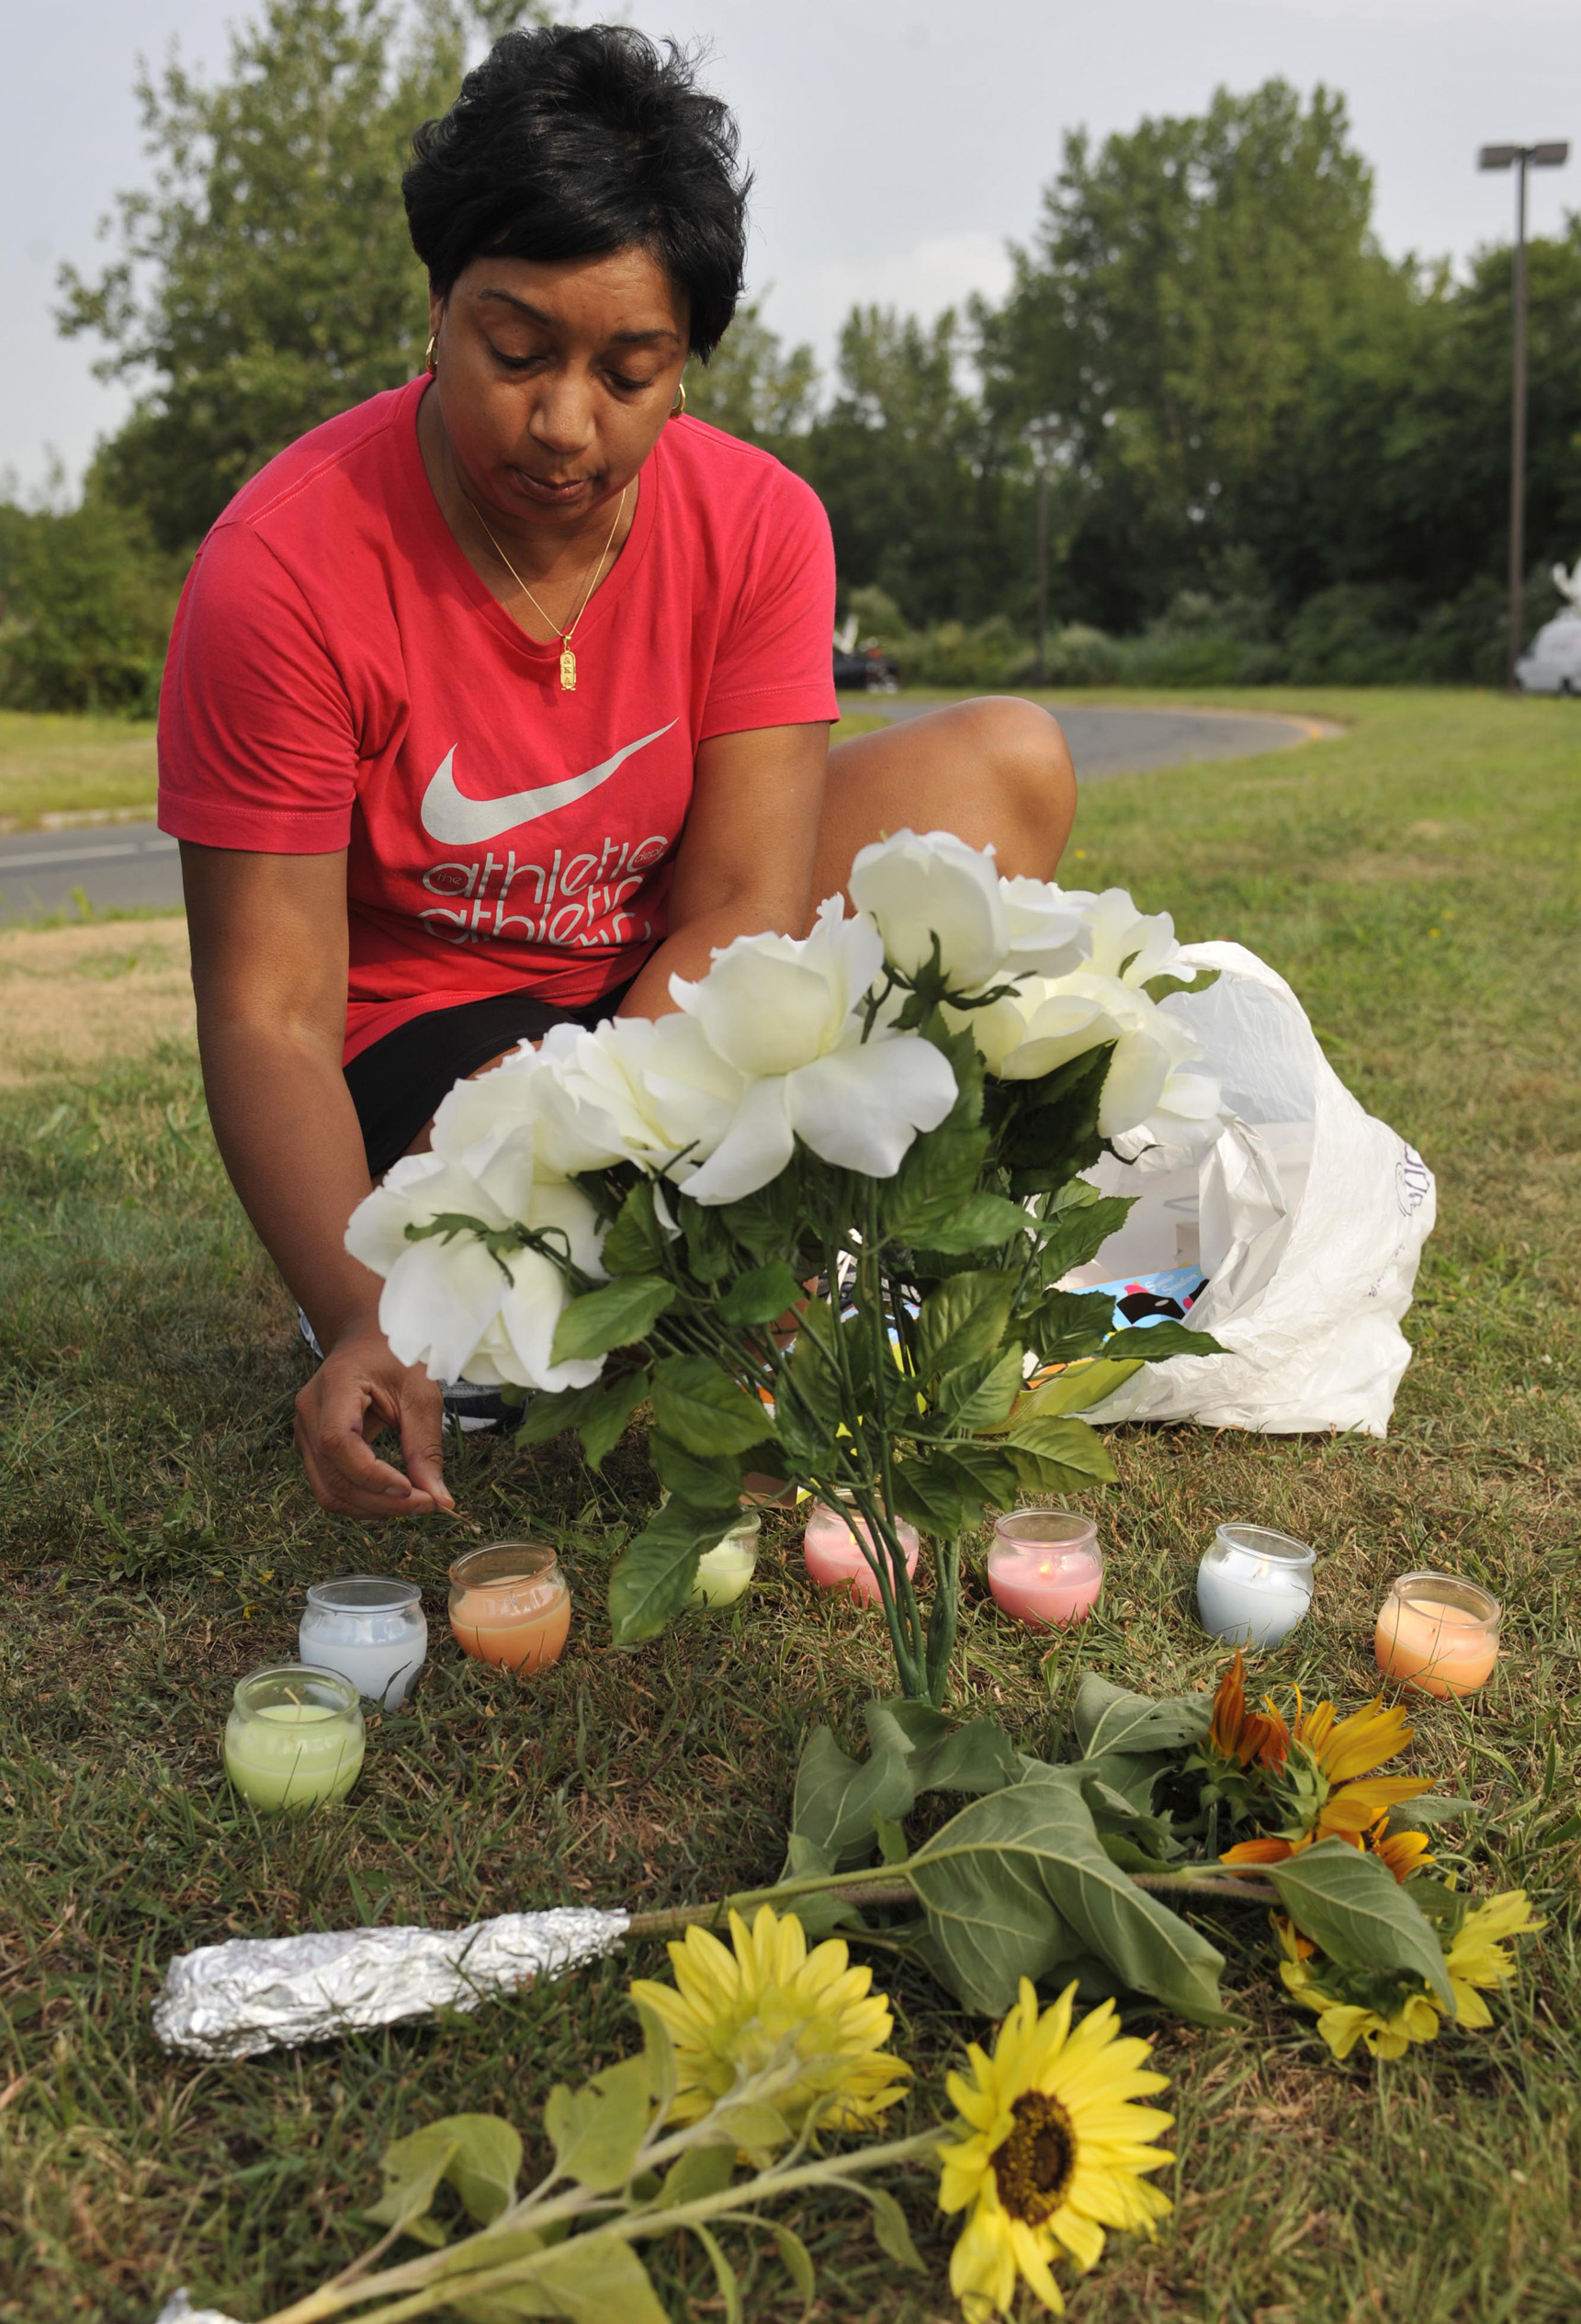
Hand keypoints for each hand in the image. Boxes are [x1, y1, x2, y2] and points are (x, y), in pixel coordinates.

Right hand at [294, 1322, 454, 1518]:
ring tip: (414, 1504)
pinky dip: (362, 1500)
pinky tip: (394, 1498)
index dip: (372, 1475)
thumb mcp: (420, 1393)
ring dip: (372, 1508)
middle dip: (381, 1501)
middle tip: (427, 1504)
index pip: (337, 1442)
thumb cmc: (396, 1358)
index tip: (413, 1489)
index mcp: (334, 1386)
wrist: (365, 1340)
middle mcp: (308, 1412)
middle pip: (332, 1477)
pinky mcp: (312, 1449)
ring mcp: (304, 1433)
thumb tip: (441, 1502)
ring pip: (328, 1491)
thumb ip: (426, 1447)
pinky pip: (330, 1487)